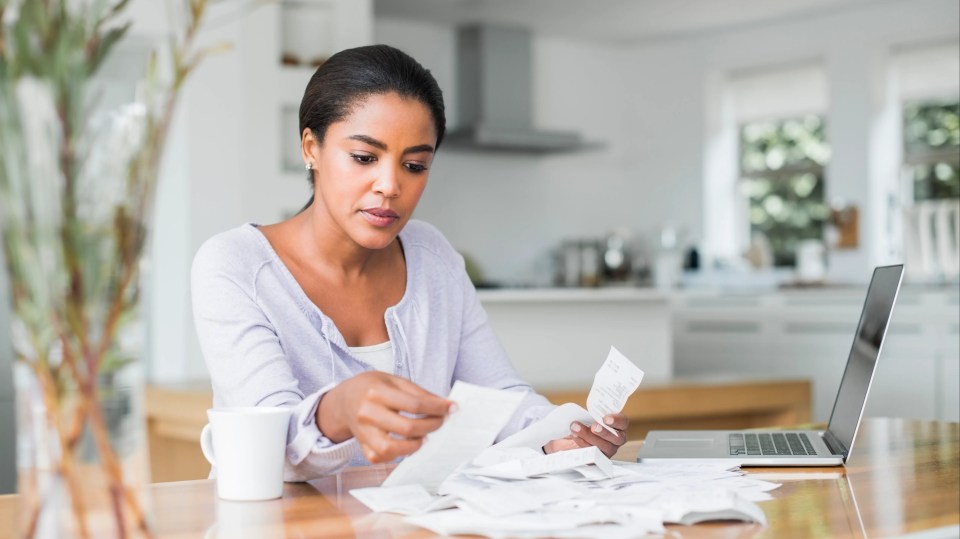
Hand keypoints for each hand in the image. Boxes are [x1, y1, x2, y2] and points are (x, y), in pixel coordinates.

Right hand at [316, 371, 453, 462]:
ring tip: (423, 437)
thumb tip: (444, 405)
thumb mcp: (394, 381)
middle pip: (407, 427)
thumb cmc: (373, 388)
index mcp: (377, 392)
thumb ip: (419, 393)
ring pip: (391, 448)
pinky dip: (397, 454)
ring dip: (414, 445)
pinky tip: (406, 444)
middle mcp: (367, 413)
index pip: (414, 404)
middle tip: (441, 422)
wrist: (344, 399)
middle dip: (431, 426)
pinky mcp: (362, 446)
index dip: (437, 408)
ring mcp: (363, 432)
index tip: (452, 408)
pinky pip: (381, 457)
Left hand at [542, 413, 627, 458]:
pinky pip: (593, 455)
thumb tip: (585, 412)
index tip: (606, 419)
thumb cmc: (582, 423)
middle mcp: (615, 438)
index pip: (623, 422)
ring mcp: (607, 450)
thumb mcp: (586, 414)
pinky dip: (583, 444)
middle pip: (617, 438)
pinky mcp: (597, 459)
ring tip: (576, 429)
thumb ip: (590, 413)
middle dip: (604, 432)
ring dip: (589, 437)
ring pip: (604, 447)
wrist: (570, 435)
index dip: (616, 421)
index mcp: (616, 425)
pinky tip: (575, 437)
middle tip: (593, 427)